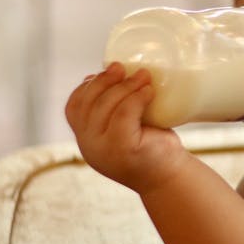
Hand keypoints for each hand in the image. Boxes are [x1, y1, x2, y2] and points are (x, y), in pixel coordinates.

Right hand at [65, 62, 187, 193]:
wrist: (169, 176)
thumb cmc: (152, 146)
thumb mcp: (127, 126)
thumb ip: (115, 107)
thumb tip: (112, 72)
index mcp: (86, 138)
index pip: (74, 107)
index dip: (87, 86)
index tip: (105, 70)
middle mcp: (89, 145)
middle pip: (89, 103)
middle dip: (105, 80)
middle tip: (123, 67)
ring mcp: (103, 149)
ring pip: (106, 106)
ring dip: (125, 86)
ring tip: (144, 75)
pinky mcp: (123, 148)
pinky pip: (124, 115)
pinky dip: (136, 98)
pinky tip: (148, 91)